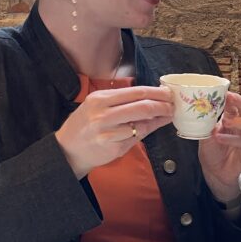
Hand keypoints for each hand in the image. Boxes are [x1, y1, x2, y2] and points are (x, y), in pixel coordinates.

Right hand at [55, 85, 173, 179]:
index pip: (136, 92)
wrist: (68, 149)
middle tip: (173, 106)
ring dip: (158, 120)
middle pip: (142, 107)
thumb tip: (151, 97)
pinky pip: (136, 138)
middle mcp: (103, 114)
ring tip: (165, 116)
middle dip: (163, 106)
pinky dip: (146, 132)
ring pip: (142, 124)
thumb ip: (122, 101)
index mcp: (100, 99)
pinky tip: (150, 127)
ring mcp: (108, 132)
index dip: (157, 93)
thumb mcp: (98, 105)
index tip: (169, 93)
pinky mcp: (113, 148)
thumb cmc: (85, 124)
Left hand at [198, 91, 240, 200]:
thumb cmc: (212, 154)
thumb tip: (207, 109)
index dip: (230, 97)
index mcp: (232, 119)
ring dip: (237, 122)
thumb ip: (208, 123)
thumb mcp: (206, 135)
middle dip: (239, 102)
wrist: (216, 174)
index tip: (223, 92)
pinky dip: (233, 140)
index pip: (235, 104)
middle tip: (229, 99)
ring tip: (224, 123)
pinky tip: (221, 139)